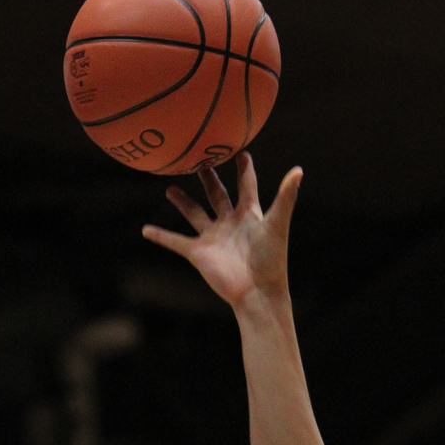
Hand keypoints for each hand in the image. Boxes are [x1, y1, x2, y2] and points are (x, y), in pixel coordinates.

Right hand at [141, 153, 302, 308]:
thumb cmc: (271, 260)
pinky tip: (145, 229)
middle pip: (217, 194)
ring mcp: (213, 237)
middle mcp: (230, 222)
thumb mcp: (277, 224)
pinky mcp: (199, 253)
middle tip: (198, 159)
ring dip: (182, 201)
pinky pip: (175, 241)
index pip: (246, 185)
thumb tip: (299, 170)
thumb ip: (286, 197)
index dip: (244, 169)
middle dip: (208, 177)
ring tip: (169, 187)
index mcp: (250, 214)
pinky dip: (160, 236)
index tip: (240, 151)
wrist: (257, 293)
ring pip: (194, 213)